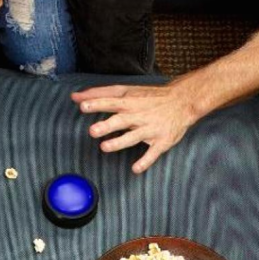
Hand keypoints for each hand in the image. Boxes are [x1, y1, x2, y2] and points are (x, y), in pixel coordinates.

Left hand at [71, 82, 199, 173]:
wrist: (183, 101)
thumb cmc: (149, 97)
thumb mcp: (126, 90)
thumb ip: (100, 94)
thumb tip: (75, 97)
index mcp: (129, 102)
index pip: (111, 102)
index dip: (97, 104)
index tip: (83, 106)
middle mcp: (138, 115)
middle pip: (121, 120)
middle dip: (107, 125)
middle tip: (93, 130)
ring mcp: (150, 128)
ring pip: (134, 137)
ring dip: (119, 142)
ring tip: (105, 147)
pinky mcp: (162, 140)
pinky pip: (153, 152)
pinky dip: (145, 161)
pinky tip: (135, 168)